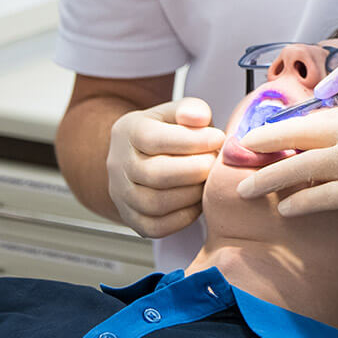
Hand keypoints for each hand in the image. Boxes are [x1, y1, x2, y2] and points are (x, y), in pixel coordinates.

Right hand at [107, 98, 224, 237]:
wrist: (142, 156)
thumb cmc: (168, 131)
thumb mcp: (177, 112)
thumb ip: (190, 110)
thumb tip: (199, 118)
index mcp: (128, 131)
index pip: (153, 139)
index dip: (191, 140)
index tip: (218, 138)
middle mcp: (119, 164)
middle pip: (155, 174)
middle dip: (194, 170)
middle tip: (216, 163)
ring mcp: (121, 195)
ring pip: (155, 204)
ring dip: (191, 194)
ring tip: (208, 181)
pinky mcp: (132, 219)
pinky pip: (156, 227)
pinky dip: (183, 217)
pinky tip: (198, 201)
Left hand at [236, 99, 337, 230]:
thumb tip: (335, 144)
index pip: (315, 115)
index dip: (282, 127)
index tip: (260, 137)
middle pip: (299, 134)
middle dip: (262, 145)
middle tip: (237, 154)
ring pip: (302, 166)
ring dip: (269, 178)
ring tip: (245, 188)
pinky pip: (323, 196)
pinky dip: (299, 203)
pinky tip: (286, 210)